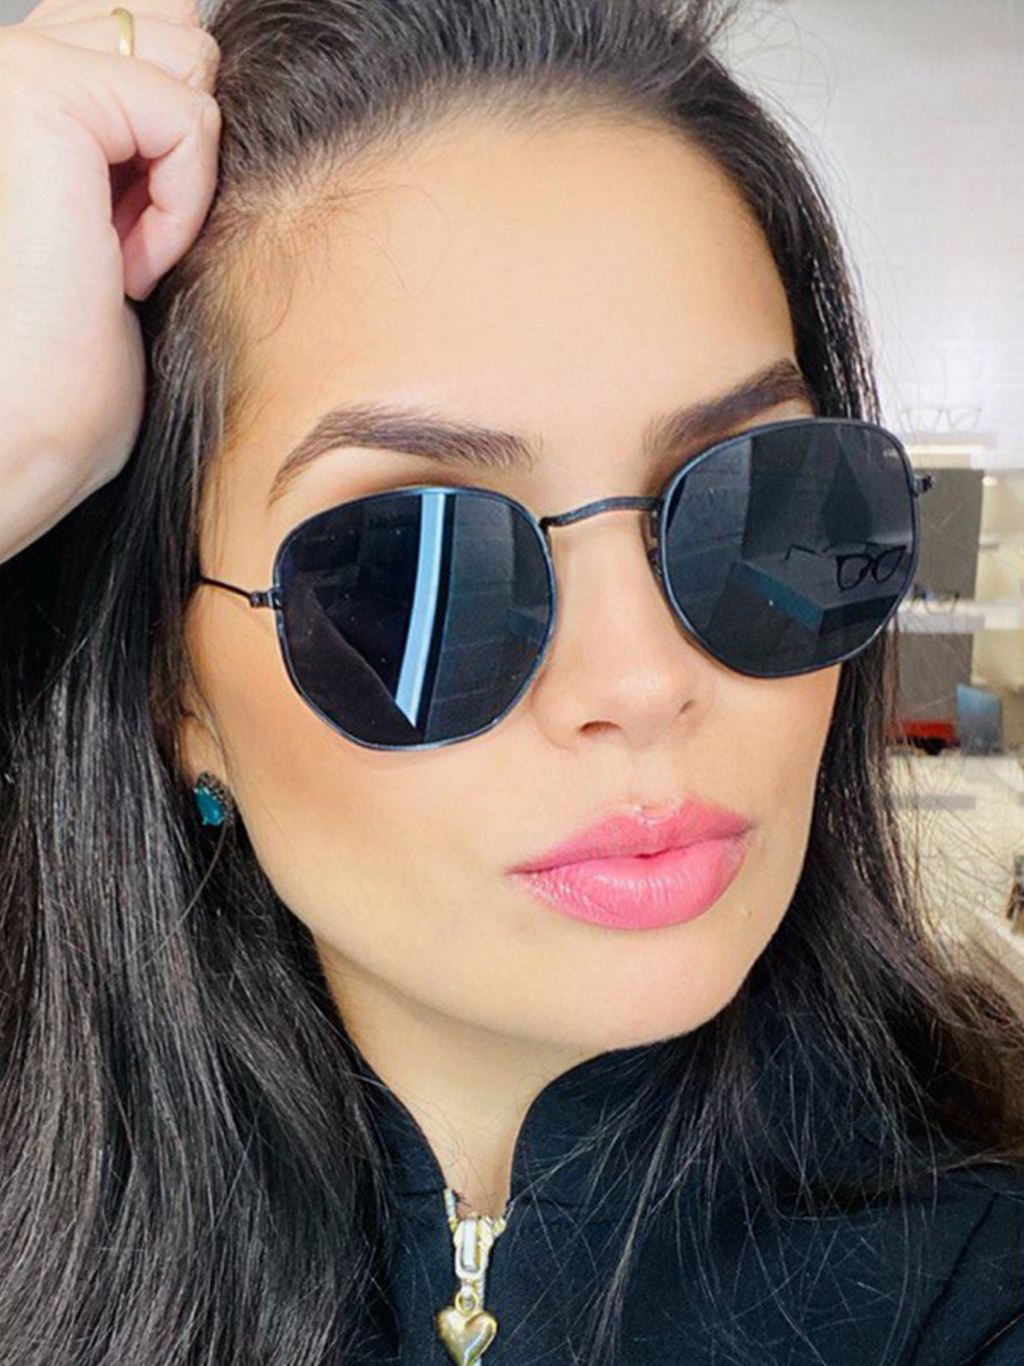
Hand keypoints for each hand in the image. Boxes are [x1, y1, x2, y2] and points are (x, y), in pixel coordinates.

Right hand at [0, 0, 220, 564]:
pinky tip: (129, 267)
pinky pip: (188, 115)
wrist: (22, 442)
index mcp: (21, 93)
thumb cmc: (66, 370)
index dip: (176, 138)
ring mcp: (11, 68)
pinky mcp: (40, 97)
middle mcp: (4, 61)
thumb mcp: (118, 221)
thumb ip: (136, 134)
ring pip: (186, 60)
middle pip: (173, 25)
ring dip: (182, 177)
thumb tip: (204, 67)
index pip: (148, 29)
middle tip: (123, 248)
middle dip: (181, 144)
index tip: (126, 242)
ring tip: (121, 256)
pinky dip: (184, 206)